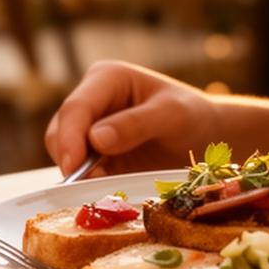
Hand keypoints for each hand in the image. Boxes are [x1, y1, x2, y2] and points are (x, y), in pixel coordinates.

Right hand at [44, 60, 226, 176]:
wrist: (207, 137)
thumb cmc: (193, 117)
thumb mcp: (172, 115)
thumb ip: (135, 124)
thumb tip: (95, 139)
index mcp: (106, 78)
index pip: (76, 108)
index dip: (69, 138)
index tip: (73, 167)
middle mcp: (92, 99)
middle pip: (61, 130)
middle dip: (70, 158)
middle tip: (89, 184)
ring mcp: (91, 126)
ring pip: (64, 151)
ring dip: (77, 172)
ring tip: (103, 186)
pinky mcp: (95, 152)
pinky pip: (79, 169)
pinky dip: (85, 181)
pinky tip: (104, 189)